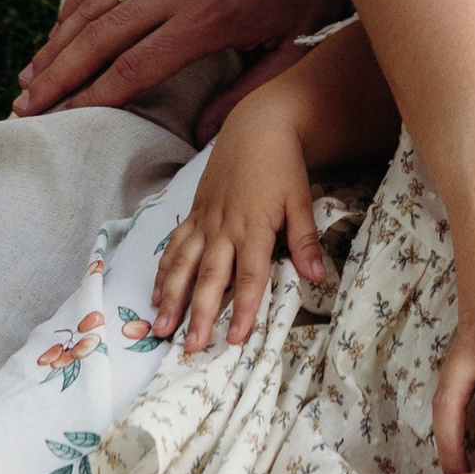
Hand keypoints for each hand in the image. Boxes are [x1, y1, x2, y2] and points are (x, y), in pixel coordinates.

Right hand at [15, 0, 347, 119]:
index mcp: (207, 19)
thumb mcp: (292, 44)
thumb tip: (195, 136)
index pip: (133, 69)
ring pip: (96, 0)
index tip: (61, 120)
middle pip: (100, 37)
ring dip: (59, 39)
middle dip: (58, 76)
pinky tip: (62, 19)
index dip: (91, 98)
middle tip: (24, 106)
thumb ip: (243, 94)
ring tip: (32, 73)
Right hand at [150, 85, 331, 351]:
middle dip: (200, 313)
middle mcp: (224, 228)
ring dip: (172, 297)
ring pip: (184, 264)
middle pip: (211, 277)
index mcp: (254, 227)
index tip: (236, 339)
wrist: (258, 126)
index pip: (250, 276)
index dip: (244, 308)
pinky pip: (175, 245)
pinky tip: (156, 294)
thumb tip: (318, 277)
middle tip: (190, 347)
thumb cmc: (283, 165)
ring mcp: (205, 220)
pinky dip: (163, 269)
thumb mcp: (300, 200)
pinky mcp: (194, 212)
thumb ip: (305, 240)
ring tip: (161, 328)